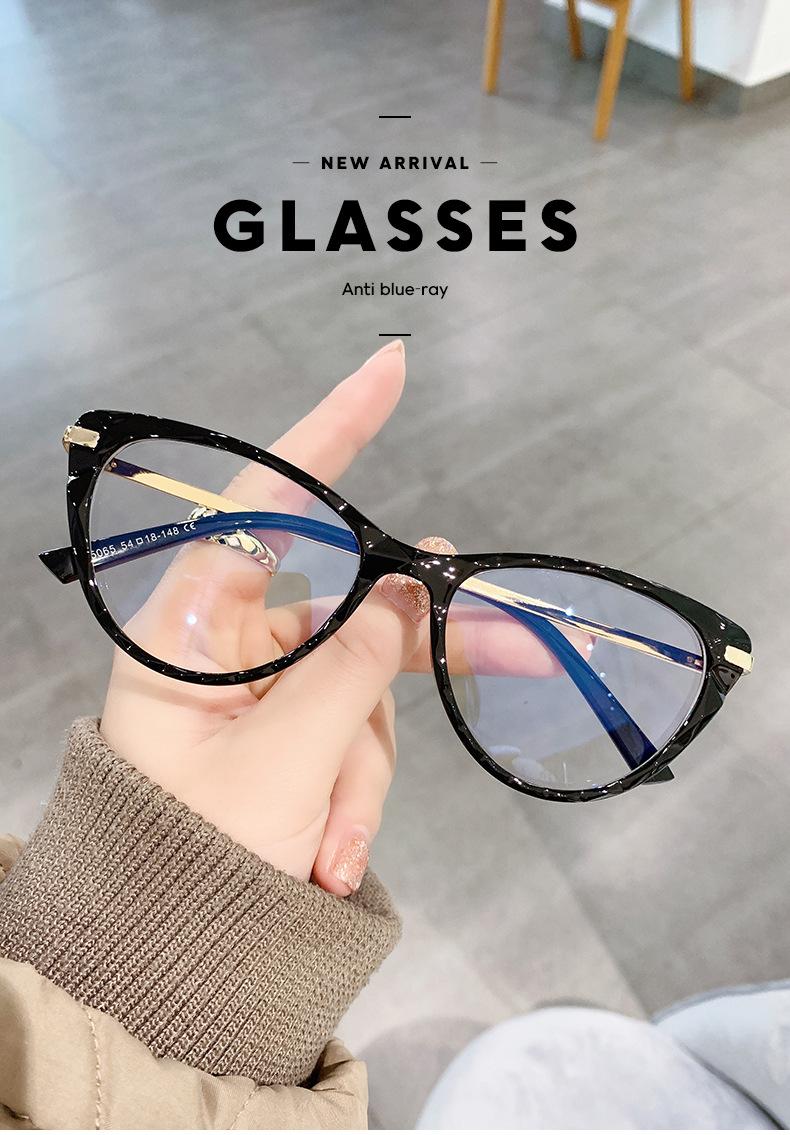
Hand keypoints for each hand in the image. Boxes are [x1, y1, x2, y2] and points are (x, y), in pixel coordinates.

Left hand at [100, 341, 586, 894]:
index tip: (389, 369)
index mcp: (189, 630)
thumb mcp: (278, 769)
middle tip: (518, 645)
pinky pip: (354, 740)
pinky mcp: (293, 735)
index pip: (263, 506)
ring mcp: (263, 693)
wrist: (163, 969)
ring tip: (330, 855)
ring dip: (362, 775)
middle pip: (348, 608)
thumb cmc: (187, 866)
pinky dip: (353, 798)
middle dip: (420, 650)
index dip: (329, 436)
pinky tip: (327, 862)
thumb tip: (406, 592)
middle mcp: (227, 646)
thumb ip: (351, 671)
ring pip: (363, 691)